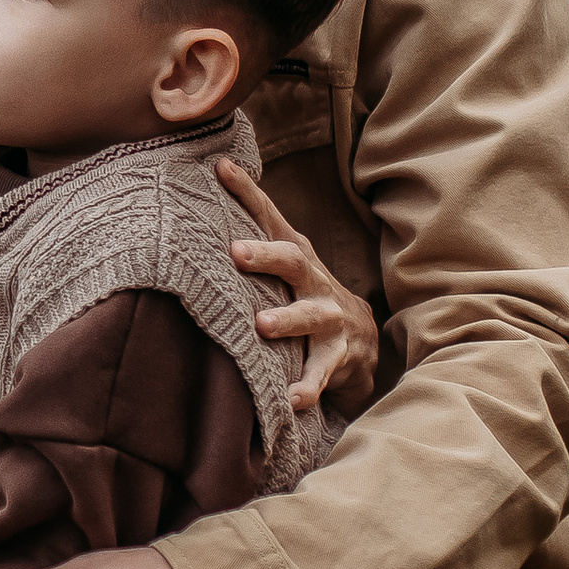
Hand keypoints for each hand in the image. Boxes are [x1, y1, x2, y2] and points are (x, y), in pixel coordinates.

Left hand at [219, 157, 379, 415]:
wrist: (361, 342)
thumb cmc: (306, 294)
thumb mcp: (286, 265)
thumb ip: (254, 237)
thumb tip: (206, 189)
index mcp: (297, 257)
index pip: (270, 218)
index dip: (247, 192)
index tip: (220, 169)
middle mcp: (315, 282)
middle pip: (293, 261)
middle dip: (266, 256)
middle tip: (235, 253)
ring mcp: (329, 321)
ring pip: (310, 317)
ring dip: (287, 319)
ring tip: (262, 325)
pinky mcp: (337, 359)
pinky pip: (320, 375)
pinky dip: (306, 387)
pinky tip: (290, 399)